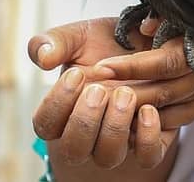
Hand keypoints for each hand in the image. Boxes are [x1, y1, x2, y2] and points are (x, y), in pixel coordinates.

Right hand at [29, 17, 171, 168]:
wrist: (146, 44)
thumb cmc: (105, 44)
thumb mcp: (79, 36)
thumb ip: (55, 42)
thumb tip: (43, 58)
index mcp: (63, 111)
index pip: (45, 125)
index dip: (57, 104)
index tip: (76, 74)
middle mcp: (88, 134)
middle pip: (74, 150)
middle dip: (84, 122)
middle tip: (100, 89)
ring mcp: (117, 141)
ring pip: (108, 157)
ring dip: (115, 128)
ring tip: (127, 94)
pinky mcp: (149, 142)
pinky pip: (148, 157)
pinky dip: (148, 138)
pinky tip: (149, 110)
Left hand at [92, 18, 193, 128]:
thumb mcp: (187, 2)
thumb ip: (163, 13)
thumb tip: (144, 28)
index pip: (165, 62)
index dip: (133, 66)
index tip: (102, 66)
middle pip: (165, 90)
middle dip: (127, 91)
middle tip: (93, 91)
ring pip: (171, 107)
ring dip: (137, 109)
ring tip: (104, 105)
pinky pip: (183, 116)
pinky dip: (158, 120)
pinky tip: (133, 117)